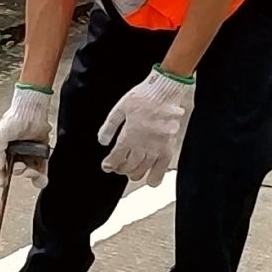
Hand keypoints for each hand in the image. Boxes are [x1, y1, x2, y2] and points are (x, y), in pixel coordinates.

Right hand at [0, 84, 52, 182]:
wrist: (32, 110)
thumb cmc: (14, 119)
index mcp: (5, 150)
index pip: (2, 168)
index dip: (3, 177)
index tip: (4, 183)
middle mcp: (17, 152)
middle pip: (18, 171)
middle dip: (21, 172)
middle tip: (22, 166)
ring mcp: (30, 152)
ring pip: (31, 171)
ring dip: (33, 176)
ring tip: (34, 172)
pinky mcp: (41, 151)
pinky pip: (43, 166)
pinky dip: (43, 173)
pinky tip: (42, 175)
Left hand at [99, 68, 194, 187]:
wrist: (165, 91)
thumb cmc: (143, 96)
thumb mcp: (120, 108)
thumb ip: (109, 126)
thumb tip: (102, 141)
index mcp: (129, 135)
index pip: (116, 157)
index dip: (109, 164)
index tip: (106, 166)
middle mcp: (143, 145)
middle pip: (128, 166)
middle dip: (120, 169)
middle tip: (117, 167)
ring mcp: (157, 148)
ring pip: (143, 170)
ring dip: (133, 173)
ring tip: (129, 171)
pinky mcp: (169, 148)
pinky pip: (162, 169)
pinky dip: (155, 177)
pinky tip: (150, 180)